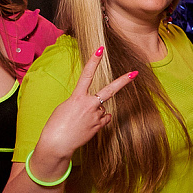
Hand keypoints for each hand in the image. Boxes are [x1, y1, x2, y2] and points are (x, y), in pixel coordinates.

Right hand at [32, 47, 139, 172]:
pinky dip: (99, 120)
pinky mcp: (99, 126)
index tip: (100, 49)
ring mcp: (96, 116)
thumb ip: (82, 102)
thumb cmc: (56, 124)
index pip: (87, 75)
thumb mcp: (66, 107)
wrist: (57, 144)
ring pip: (102, 108)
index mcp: (77, 98)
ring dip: (95, 112)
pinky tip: (88, 125)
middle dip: (123, 81)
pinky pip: (104, 118)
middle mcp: (89, 105)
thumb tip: (98, 106)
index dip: (93, 61)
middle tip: (135, 73)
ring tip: (81, 120)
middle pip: (109, 90)